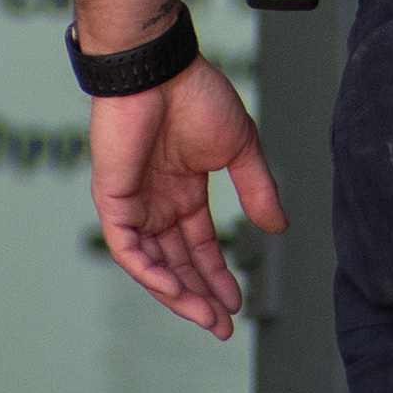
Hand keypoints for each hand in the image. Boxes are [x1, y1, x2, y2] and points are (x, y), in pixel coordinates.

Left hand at [90, 52, 283, 335]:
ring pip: (152, 264)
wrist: (160, 68)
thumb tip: (279, 227)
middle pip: (178, 262)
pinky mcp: (113, 199)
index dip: (218, 275)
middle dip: (200, 296)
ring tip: (206, 316)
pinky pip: (128, 249)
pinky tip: (173, 290)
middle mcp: (157, 202)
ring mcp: (133, 203)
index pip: (199, 245)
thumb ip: (257, 189)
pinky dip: (149, 272)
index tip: (238, 302)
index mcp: (184, 190)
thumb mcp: (240, 148)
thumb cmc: (196, 94)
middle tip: (223, 325)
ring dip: (178, 293)